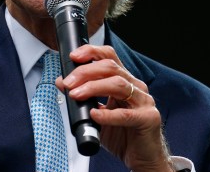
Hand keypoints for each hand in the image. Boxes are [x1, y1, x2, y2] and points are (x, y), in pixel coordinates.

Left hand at [57, 45, 172, 171]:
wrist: (143, 157)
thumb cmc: (123, 134)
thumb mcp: (97, 113)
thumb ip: (82, 98)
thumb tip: (61, 82)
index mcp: (125, 81)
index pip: (109, 57)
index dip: (92, 52)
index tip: (74, 56)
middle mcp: (136, 87)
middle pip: (111, 68)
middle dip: (86, 72)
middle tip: (69, 82)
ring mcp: (144, 101)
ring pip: (118, 85)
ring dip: (93, 88)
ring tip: (76, 95)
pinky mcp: (148, 118)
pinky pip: (125, 115)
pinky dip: (107, 114)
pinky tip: (95, 115)